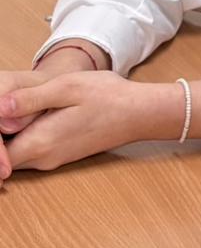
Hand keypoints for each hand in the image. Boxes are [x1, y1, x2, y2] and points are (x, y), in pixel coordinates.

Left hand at [0, 43, 110, 179]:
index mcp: (40, 142)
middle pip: (2, 156)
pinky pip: (28, 152)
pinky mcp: (60, 155)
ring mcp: (52, 159)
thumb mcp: (66, 88)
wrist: (139, 113)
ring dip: (6, 138)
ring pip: (13, 155)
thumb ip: (28, 99)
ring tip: (9, 109)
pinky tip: (23, 116)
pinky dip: (19, 138)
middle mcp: (43, 158)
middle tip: (2, 107)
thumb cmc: (108, 97)